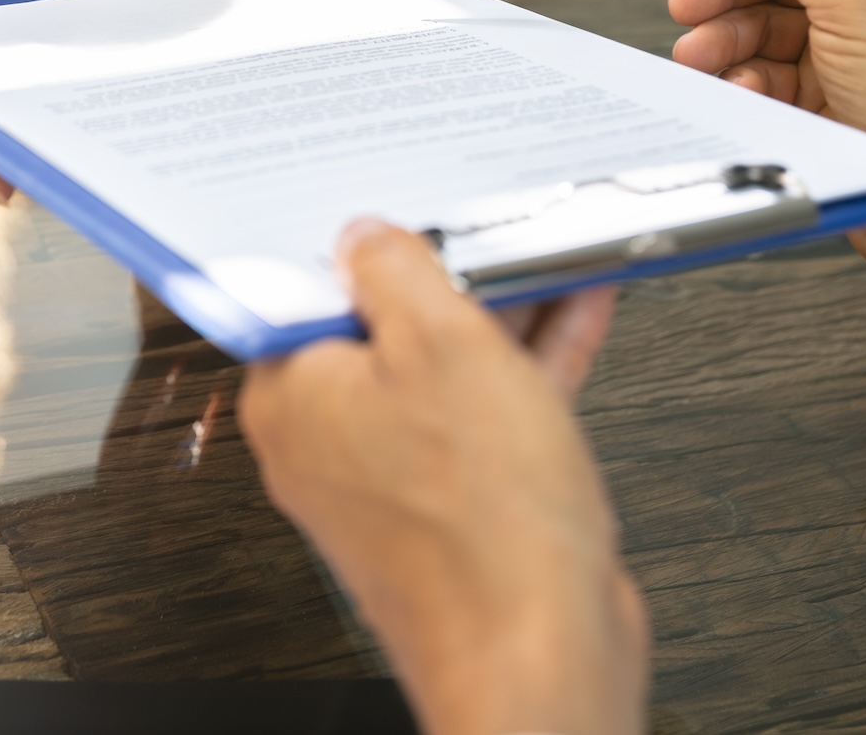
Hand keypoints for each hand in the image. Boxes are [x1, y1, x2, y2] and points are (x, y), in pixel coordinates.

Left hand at [241, 222, 644, 734]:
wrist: (541, 657)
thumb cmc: (484, 526)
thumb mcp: (445, 344)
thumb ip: (396, 270)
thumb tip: (368, 237)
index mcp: (292, 393)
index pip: (306, 287)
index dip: (362, 242)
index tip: (406, 208)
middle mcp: (325, 438)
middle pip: (377, 326)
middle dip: (443, 274)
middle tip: (489, 227)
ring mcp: (387, 478)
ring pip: (438, 369)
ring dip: (495, 315)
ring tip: (546, 256)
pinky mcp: (448, 506)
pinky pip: (479, 415)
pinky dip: (523, 368)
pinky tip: (572, 317)